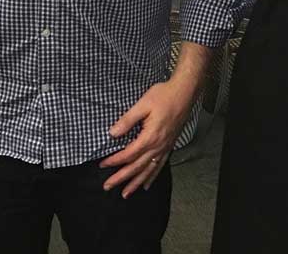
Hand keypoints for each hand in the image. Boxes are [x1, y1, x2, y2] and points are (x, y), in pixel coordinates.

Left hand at [100, 80, 193, 197]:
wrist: (184, 93)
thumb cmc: (164, 96)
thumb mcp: (142, 104)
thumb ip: (127, 120)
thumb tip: (113, 133)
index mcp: (150, 136)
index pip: (129, 154)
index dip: (114, 161)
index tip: (103, 165)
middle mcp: (158, 146)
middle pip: (137, 167)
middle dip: (121, 178)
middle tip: (108, 186)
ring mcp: (165, 147)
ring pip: (149, 170)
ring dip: (136, 183)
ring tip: (126, 193)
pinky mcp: (169, 146)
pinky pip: (160, 165)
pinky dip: (152, 177)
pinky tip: (146, 185)